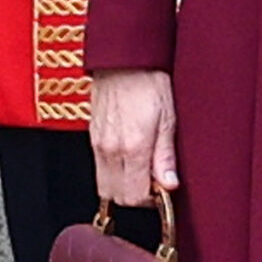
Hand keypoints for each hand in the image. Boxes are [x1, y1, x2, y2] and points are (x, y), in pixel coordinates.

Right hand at [89, 69, 178, 205]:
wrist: (123, 61)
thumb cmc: (149, 82)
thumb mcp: (169, 118)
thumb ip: (165, 156)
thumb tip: (168, 184)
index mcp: (132, 147)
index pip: (135, 196)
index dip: (152, 201)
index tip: (163, 191)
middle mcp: (111, 150)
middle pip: (117, 196)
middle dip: (136, 197)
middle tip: (155, 182)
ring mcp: (98, 144)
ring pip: (105, 185)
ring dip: (124, 186)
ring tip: (144, 171)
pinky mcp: (92, 137)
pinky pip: (99, 168)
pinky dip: (114, 173)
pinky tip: (130, 160)